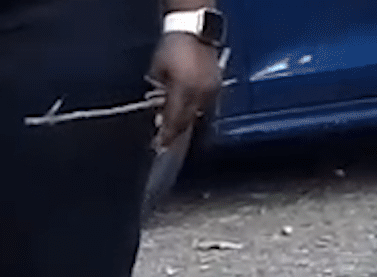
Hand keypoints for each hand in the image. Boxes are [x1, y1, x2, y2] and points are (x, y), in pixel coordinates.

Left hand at [150, 31, 221, 151]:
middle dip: (176, 132)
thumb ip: (160, 93)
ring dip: (187, 122)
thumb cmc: (172, 47)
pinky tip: (188, 112)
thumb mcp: (159, 71)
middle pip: (188, 121)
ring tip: (176, 127)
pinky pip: (206, 105)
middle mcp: (200, 94)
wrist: (195, 30)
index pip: (174, 119)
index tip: (160, 146)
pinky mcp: (217, 87)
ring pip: (198, 115)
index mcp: (183, 90)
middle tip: (166, 141)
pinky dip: (196, 111)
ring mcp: (211, 91)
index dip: (167, 135)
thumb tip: (161, 111)